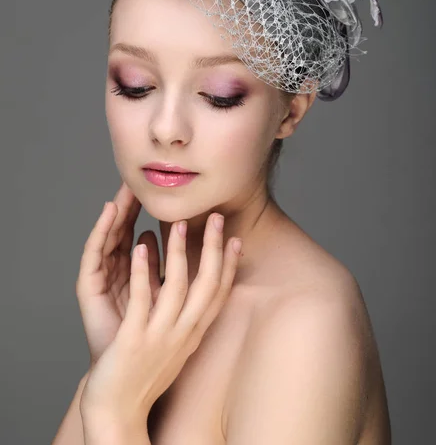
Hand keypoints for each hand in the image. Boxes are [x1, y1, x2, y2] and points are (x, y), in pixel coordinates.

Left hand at [79, 212, 241, 427]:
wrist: (119, 412)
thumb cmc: (145, 375)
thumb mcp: (174, 345)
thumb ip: (183, 317)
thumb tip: (190, 291)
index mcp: (193, 333)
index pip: (219, 294)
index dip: (230, 266)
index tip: (237, 240)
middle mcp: (183, 334)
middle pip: (207, 285)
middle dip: (214, 249)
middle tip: (217, 218)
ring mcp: (159, 336)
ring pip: (176, 287)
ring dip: (178, 252)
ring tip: (180, 224)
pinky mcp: (133, 340)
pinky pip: (141, 300)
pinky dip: (143, 272)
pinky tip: (141, 248)